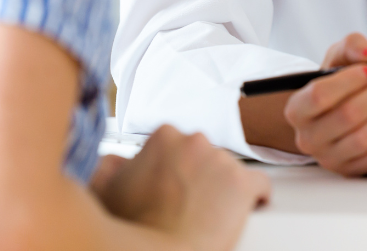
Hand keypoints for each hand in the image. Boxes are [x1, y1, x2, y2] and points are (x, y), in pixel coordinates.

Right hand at [93, 125, 270, 250]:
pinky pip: (259, 186)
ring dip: (220, 191)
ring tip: (205, 218)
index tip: (169, 190)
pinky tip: (248, 211)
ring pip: (227, 172)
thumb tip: (114, 161)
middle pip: (202, 157)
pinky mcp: (244, 184)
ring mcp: (221, 160)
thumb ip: (110, 166)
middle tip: (184, 207)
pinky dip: (254, 199)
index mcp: (163, 136)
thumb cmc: (132, 229)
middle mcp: (195, 141)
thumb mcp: (107, 190)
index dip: (172, 172)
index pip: (176, 147)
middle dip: (196, 179)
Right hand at [283, 33, 366, 175]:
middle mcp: (307, 138)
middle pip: (347, 117)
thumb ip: (354, 45)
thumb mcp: (339, 55)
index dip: (349, 81)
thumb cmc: (336, 82)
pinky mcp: (349, 170)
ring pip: (363, 139)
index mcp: (297, 108)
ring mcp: (328, 158)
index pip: (319, 95)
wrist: (336, 108)